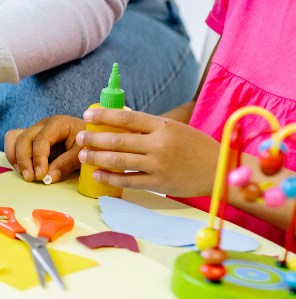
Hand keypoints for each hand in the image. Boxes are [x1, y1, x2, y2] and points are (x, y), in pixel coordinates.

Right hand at [4, 115, 86, 183]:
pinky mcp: (30, 140)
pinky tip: (23, 169)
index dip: (38, 158)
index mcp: (57, 123)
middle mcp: (42, 125)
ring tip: (25, 174)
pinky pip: (13, 142)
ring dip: (16, 158)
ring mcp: (34, 131)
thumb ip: (67, 163)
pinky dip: (14, 156)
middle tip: (31, 178)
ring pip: (14, 139)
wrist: (90, 139)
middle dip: (24, 160)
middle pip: (24, 138)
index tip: (40, 175)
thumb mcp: (82, 153)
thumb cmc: (88, 143)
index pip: (41, 139)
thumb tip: (49, 176)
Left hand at [76, 108, 219, 195]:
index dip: (105, 115)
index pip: (129, 117)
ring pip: (119, 160)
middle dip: (94, 138)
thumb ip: (151, 128)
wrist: (219, 170)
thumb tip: (119, 123)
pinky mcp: (158, 183)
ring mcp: (158, 165)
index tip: (88, 115)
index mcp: (164, 126)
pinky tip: (96, 174)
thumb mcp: (176, 129)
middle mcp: (159, 144)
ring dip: (97, 157)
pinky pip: (127, 181)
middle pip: (119, 140)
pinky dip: (109, 177)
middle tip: (79, 137)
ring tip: (82, 155)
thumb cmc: (196, 148)